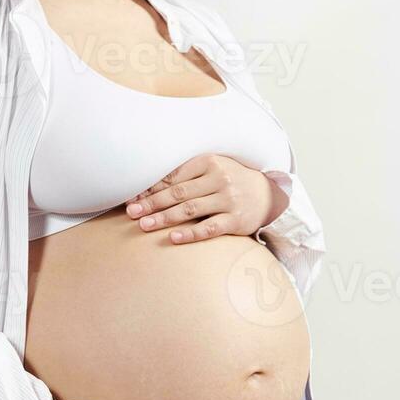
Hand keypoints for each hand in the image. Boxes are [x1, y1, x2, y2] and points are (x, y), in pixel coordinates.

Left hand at [124, 154, 287, 244]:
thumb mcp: (212, 168)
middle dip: (152, 203)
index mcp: (209, 162)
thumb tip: (148, 186)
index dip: (152, 187)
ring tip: (144, 225)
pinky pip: (209, 228)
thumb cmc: (230, 180)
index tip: (133, 196)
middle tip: (132, 212)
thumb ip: (186, 173)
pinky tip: (173, 238)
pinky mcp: (236, 220)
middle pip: (178, 193)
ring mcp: (228, 200)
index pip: (174, 176)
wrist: (267, 195)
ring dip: (164, 218)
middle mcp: (219, 179)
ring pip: (190, 210)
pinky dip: (190, 233)